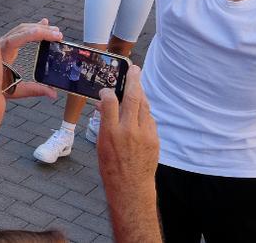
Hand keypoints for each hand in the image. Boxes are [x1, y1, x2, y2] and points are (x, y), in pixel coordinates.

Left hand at [0, 20, 63, 99]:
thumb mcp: (15, 91)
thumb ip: (35, 90)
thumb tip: (54, 94)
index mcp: (2, 54)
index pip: (18, 37)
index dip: (35, 34)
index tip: (52, 35)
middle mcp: (1, 44)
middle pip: (22, 30)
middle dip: (42, 30)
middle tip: (59, 35)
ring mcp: (2, 42)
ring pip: (21, 29)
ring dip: (38, 28)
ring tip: (55, 31)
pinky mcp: (5, 43)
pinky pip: (19, 31)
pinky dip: (32, 28)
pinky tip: (43, 24)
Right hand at [95, 65, 158, 200]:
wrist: (131, 187)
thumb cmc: (111, 167)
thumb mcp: (101, 144)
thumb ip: (104, 123)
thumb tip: (104, 105)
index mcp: (110, 132)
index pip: (110, 101)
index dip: (108, 91)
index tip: (107, 89)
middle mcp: (128, 131)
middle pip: (132, 98)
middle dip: (134, 81)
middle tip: (134, 69)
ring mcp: (144, 134)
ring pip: (144, 107)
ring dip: (141, 94)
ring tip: (138, 85)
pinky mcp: (155, 139)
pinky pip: (150, 119)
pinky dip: (145, 112)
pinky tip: (141, 110)